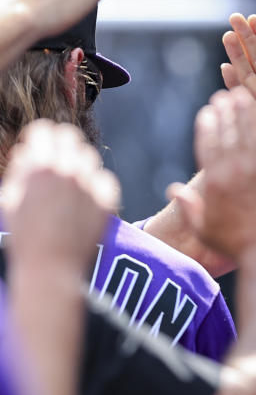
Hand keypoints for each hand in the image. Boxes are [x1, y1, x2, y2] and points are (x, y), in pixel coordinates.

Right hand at [1, 120, 117, 267]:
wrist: (52, 264)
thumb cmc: (24, 234)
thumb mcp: (9, 198)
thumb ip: (20, 170)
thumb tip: (29, 151)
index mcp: (38, 167)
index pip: (44, 130)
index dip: (40, 137)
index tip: (39, 145)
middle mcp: (66, 170)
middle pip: (70, 137)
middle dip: (60, 144)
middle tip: (56, 158)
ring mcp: (89, 183)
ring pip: (89, 155)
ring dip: (78, 162)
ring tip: (70, 179)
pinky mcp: (107, 198)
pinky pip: (105, 178)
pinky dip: (95, 182)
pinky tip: (85, 195)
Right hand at [166, 87, 255, 258]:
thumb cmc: (236, 246)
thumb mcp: (205, 230)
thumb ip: (188, 208)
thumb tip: (172, 190)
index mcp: (214, 183)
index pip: (206, 145)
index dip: (206, 125)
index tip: (207, 113)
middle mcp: (235, 172)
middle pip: (227, 133)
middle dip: (224, 112)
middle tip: (224, 96)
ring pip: (250, 133)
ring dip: (245, 111)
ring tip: (243, 95)